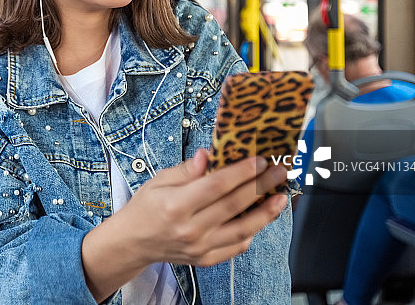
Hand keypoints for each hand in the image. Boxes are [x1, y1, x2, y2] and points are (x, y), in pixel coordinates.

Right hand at [81, 149, 286, 300]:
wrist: (133, 242)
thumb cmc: (145, 208)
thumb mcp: (159, 180)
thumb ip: (187, 169)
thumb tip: (208, 154)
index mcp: (175, 206)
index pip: (216, 186)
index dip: (241, 172)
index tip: (259, 160)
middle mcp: (190, 229)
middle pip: (233, 206)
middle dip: (260, 186)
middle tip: (278, 172)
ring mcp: (200, 247)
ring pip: (241, 229)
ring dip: (265, 213)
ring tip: (281, 197)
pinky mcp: (206, 259)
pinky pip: (236, 246)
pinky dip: (251, 231)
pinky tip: (261, 217)